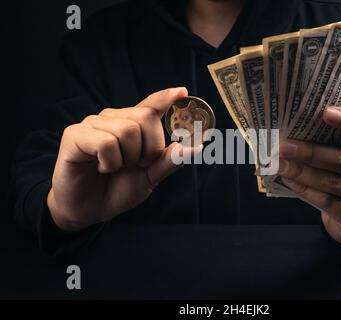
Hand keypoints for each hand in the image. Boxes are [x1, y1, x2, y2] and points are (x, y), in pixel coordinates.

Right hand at [48, 87, 192, 231]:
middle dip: (148, 149)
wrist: (88, 210)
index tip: (182, 92)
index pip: (151, 106)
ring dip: (127, 158)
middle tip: (134, 165)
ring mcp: (92, 124)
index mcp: (131, 124)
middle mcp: (112, 118)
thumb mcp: (149, 178)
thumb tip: (194, 147)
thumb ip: (169, 161)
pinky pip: (106, 143)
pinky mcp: (75, 135)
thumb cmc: (117, 190)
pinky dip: (110, 162)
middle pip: (145, 118)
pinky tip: (101, 168)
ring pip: (127, 130)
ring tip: (114, 168)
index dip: (165, 98)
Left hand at [278, 107, 340, 244]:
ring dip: (301, 172)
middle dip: (309, 152)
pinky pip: (327, 201)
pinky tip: (289, 181)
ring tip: (280, 165)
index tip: (325, 112)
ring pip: (331, 182)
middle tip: (284, 147)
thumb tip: (293, 131)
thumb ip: (332, 145)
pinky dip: (304, 190)